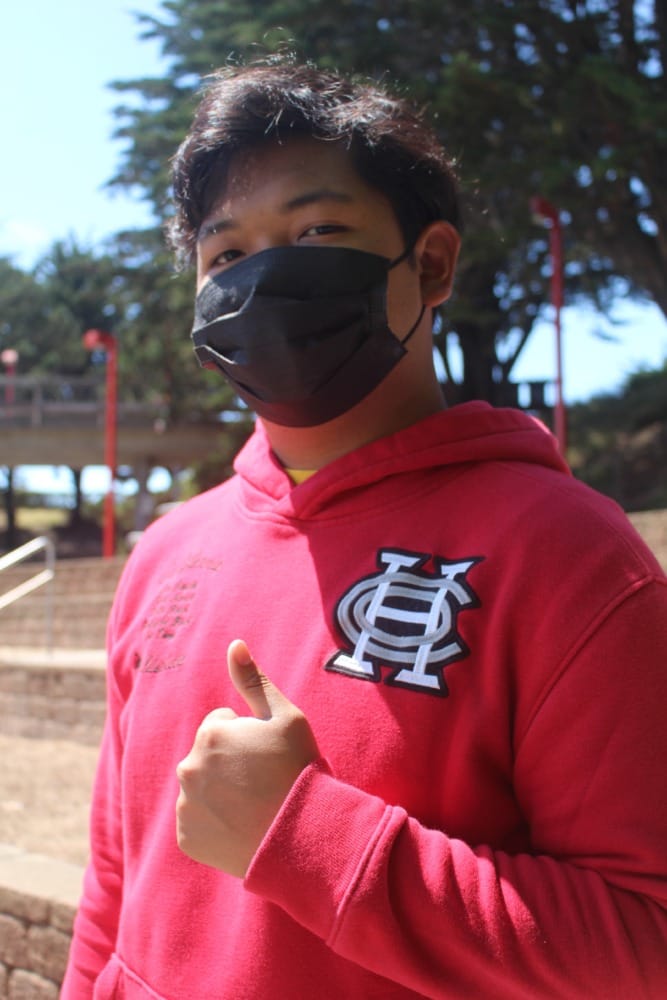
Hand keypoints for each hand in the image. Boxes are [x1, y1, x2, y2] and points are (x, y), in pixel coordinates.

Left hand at [176, 639, 319, 877]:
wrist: (302, 837)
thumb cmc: (298, 771)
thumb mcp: (285, 717)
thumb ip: (254, 680)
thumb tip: (234, 644)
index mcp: (210, 733)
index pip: (221, 725)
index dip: (249, 738)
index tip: (268, 756)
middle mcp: (188, 766)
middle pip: (208, 755)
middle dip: (230, 763)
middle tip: (263, 782)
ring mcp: (185, 804)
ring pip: (201, 788)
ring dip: (220, 792)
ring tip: (255, 806)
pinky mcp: (187, 837)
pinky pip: (197, 822)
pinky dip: (214, 823)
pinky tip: (242, 826)